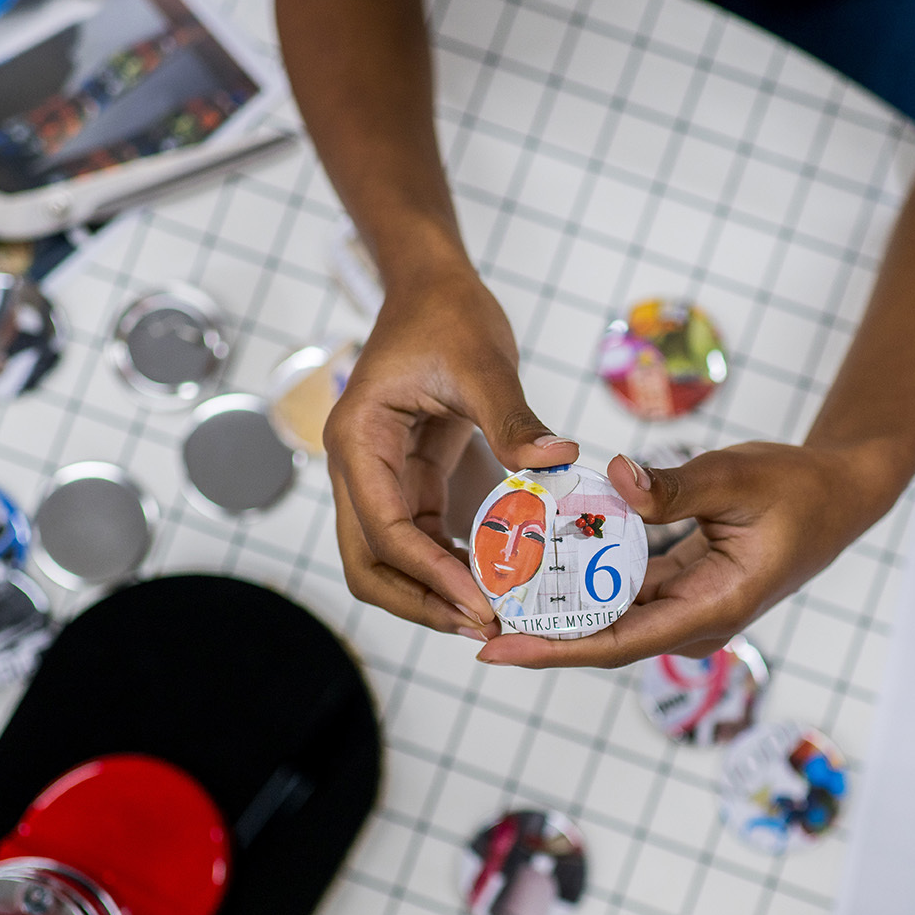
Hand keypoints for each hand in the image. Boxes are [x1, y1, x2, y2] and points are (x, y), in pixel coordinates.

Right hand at [324, 267, 577, 638]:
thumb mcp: (483, 361)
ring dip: (432, 593)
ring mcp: (377, 478)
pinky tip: (493, 582)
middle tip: (485, 627)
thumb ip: (513, 417)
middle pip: (369, 564)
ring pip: (388, 562)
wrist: (433, 287)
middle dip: (421, 602)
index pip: (384, 529)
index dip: (428, 574)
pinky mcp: (406, 481)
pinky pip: (418, 540)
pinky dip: (447, 567)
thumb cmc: (448, 314)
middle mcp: (356, 468)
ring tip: (493, 617)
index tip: (479, 604)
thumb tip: (558, 458)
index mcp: (359, 440)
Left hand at [476, 443, 904, 668]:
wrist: (839, 495)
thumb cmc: (797, 486)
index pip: (618, 642)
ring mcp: (687, 608)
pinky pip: (621, 595)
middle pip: (601, 640)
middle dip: (536, 637)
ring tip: (487, 597)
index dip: (553, 650)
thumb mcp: (738, 475)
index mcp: (712, 607)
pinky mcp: (680, 589)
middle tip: (467, 619)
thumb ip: (676, 484)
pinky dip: (580, 585)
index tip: (496, 649)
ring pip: (607, 620)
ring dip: (553, 612)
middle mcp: (694, 620)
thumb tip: (617, 478)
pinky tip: (535, 568)